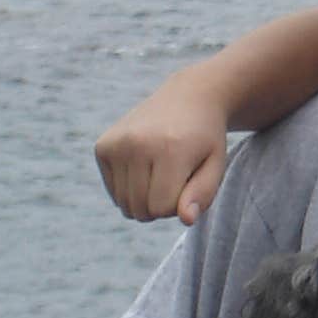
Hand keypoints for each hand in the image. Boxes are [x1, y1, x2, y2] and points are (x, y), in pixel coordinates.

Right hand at [95, 72, 230, 225]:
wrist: (187, 98)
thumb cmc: (205, 139)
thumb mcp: (215, 165)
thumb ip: (203, 195)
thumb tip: (186, 219)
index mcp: (170, 149)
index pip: (162, 208)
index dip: (179, 206)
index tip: (190, 184)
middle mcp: (137, 144)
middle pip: (141, 209)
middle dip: (161, 206)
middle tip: (177, 180)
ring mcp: (116, 144)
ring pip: (125, 205)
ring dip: (145, 200)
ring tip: (162, 174)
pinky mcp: (102, 146)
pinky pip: (114, 192)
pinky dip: (130, 190)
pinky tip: (145, 167)